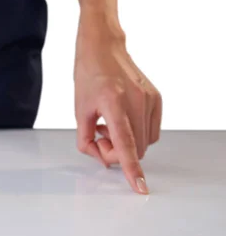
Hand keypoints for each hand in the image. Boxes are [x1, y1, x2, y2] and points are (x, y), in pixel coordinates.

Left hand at [74, 14, 161, 194]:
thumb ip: (86, 139)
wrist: (103, 48)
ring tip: (108, 124)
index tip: (139, 186)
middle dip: (116, 152)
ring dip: (127, 142)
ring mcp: (150, 99)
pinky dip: (136, 132)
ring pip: (145, 142)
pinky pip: (151, 130)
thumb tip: (100, 158)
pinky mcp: (157, 98)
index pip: (125, 143)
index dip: (130, 168)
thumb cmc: (87, 75)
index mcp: (112, 103)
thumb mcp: (78, 109)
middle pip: (135, 148)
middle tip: (99, 135)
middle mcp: (136, 101)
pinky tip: (120, 119)